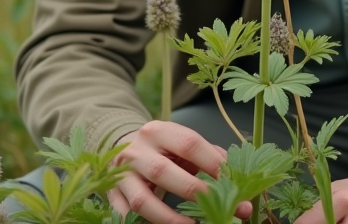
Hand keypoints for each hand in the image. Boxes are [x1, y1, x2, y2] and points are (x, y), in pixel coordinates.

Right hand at [107, 120, 252, 223]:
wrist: (122, 149)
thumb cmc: (162, 149)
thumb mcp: (182, 143)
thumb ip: (207, 154)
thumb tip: (235, 174)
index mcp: (159, 131)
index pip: (189, 143)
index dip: (213, 163)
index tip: (234, 182)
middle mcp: (136, 150)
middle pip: (164, 171)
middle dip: (197, 192)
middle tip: (224, 208)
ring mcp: (121, 175)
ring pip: (142, 200)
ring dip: (170, 219)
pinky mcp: (112, 195)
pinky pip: (125, 216)